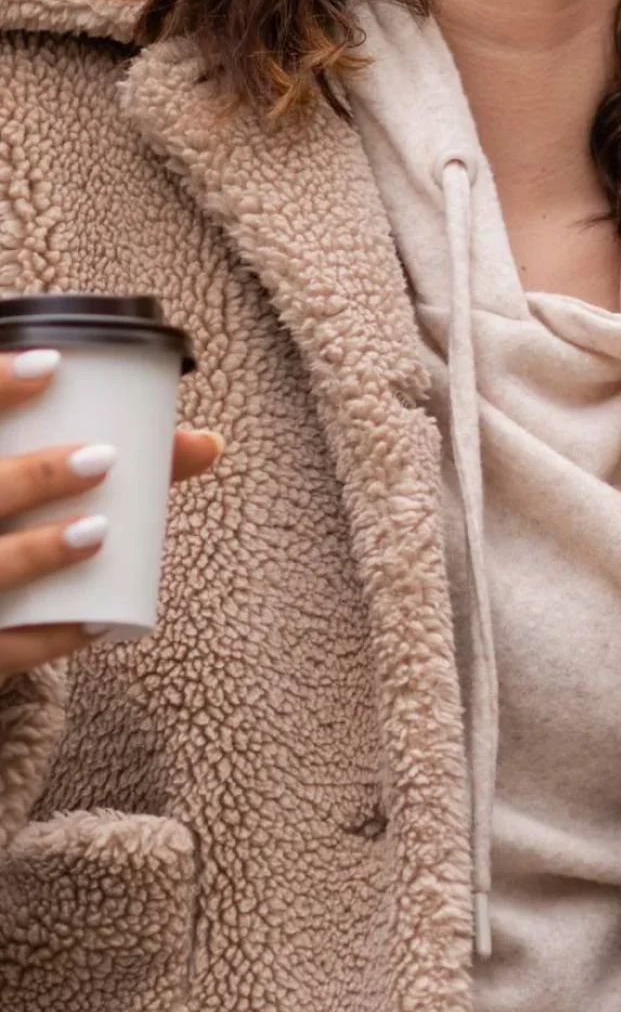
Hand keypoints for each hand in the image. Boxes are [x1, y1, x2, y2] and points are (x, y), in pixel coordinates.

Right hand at [0, 350, 222, 686]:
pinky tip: (96, 623)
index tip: (54, 364)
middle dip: (33, 475)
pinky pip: (3, 647)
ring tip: (98, 530)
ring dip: (37, 551)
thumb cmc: (13, 521)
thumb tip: (209, 444)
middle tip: (102, 458)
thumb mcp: (34, 481)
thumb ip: (112, 460)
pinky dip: (48, 638)